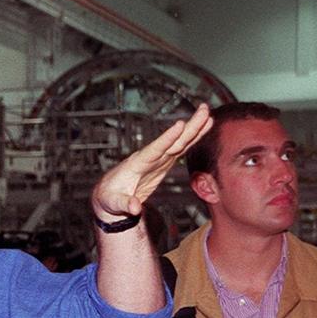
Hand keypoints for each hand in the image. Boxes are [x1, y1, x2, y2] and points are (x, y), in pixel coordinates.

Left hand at [91, 105, 212, 222]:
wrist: (110, 195)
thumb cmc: (109, 198)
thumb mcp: (113, 203)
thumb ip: (124, 204)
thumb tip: (135, 208)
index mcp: (136, 164)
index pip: (155, 149)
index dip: (167, 138)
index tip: (180, 124)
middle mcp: (148, 157)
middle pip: (172, 141)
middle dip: (188, 127)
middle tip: (204, 109)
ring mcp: (157, 159)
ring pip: (179, 141)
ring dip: (194, 128)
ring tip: (207, 113)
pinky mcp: (164, 162)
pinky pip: (181, 148)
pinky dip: (193, 139)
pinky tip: (203, 127)